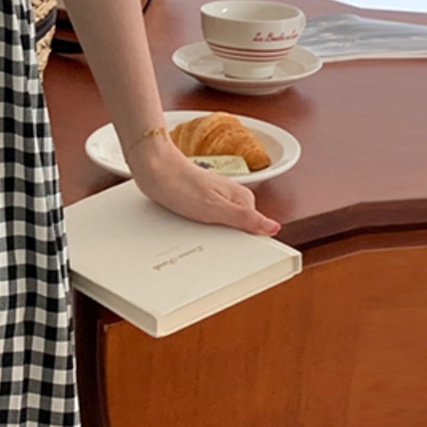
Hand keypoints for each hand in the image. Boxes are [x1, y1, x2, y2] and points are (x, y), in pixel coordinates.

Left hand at [130, 148, 282, 236]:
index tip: (237, 257)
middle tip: (212, 245)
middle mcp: (232, 199)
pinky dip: (199, 230)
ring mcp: (216, 201)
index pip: (256, 230)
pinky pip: (206, 224)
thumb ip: (245, 219)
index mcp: (242, 199)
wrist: (152, 169)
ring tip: (198, 236)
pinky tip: (190, 232)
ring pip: (221, 229)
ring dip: (211, 236)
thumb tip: (274, 228)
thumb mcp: (215, 207)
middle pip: (238, 231)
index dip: (248, 247)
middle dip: (227, 242)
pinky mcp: (200, 204)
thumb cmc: (180, 183)